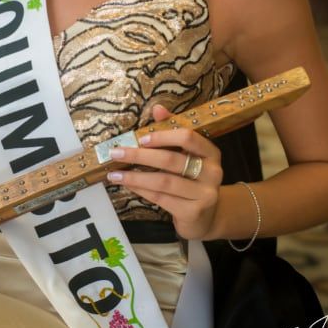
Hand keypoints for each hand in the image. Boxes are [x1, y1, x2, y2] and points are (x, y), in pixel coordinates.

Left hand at [106, 104, 222, 239]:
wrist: (207, 217)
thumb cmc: (192, 179)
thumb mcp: (185, 155)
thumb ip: (172, 130)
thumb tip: (157, 109)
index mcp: (210, 152)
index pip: (188, 137)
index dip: (163, 136)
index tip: (141, 138)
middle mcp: (212, 172)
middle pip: (171, 160)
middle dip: (140, 156)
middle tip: (116, 153)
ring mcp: (205, 194)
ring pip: (163, 181)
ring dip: (135, 176)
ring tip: (115, 173)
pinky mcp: (193, 212)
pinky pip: (161, 198)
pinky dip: (141, 190)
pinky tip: (128, 185)